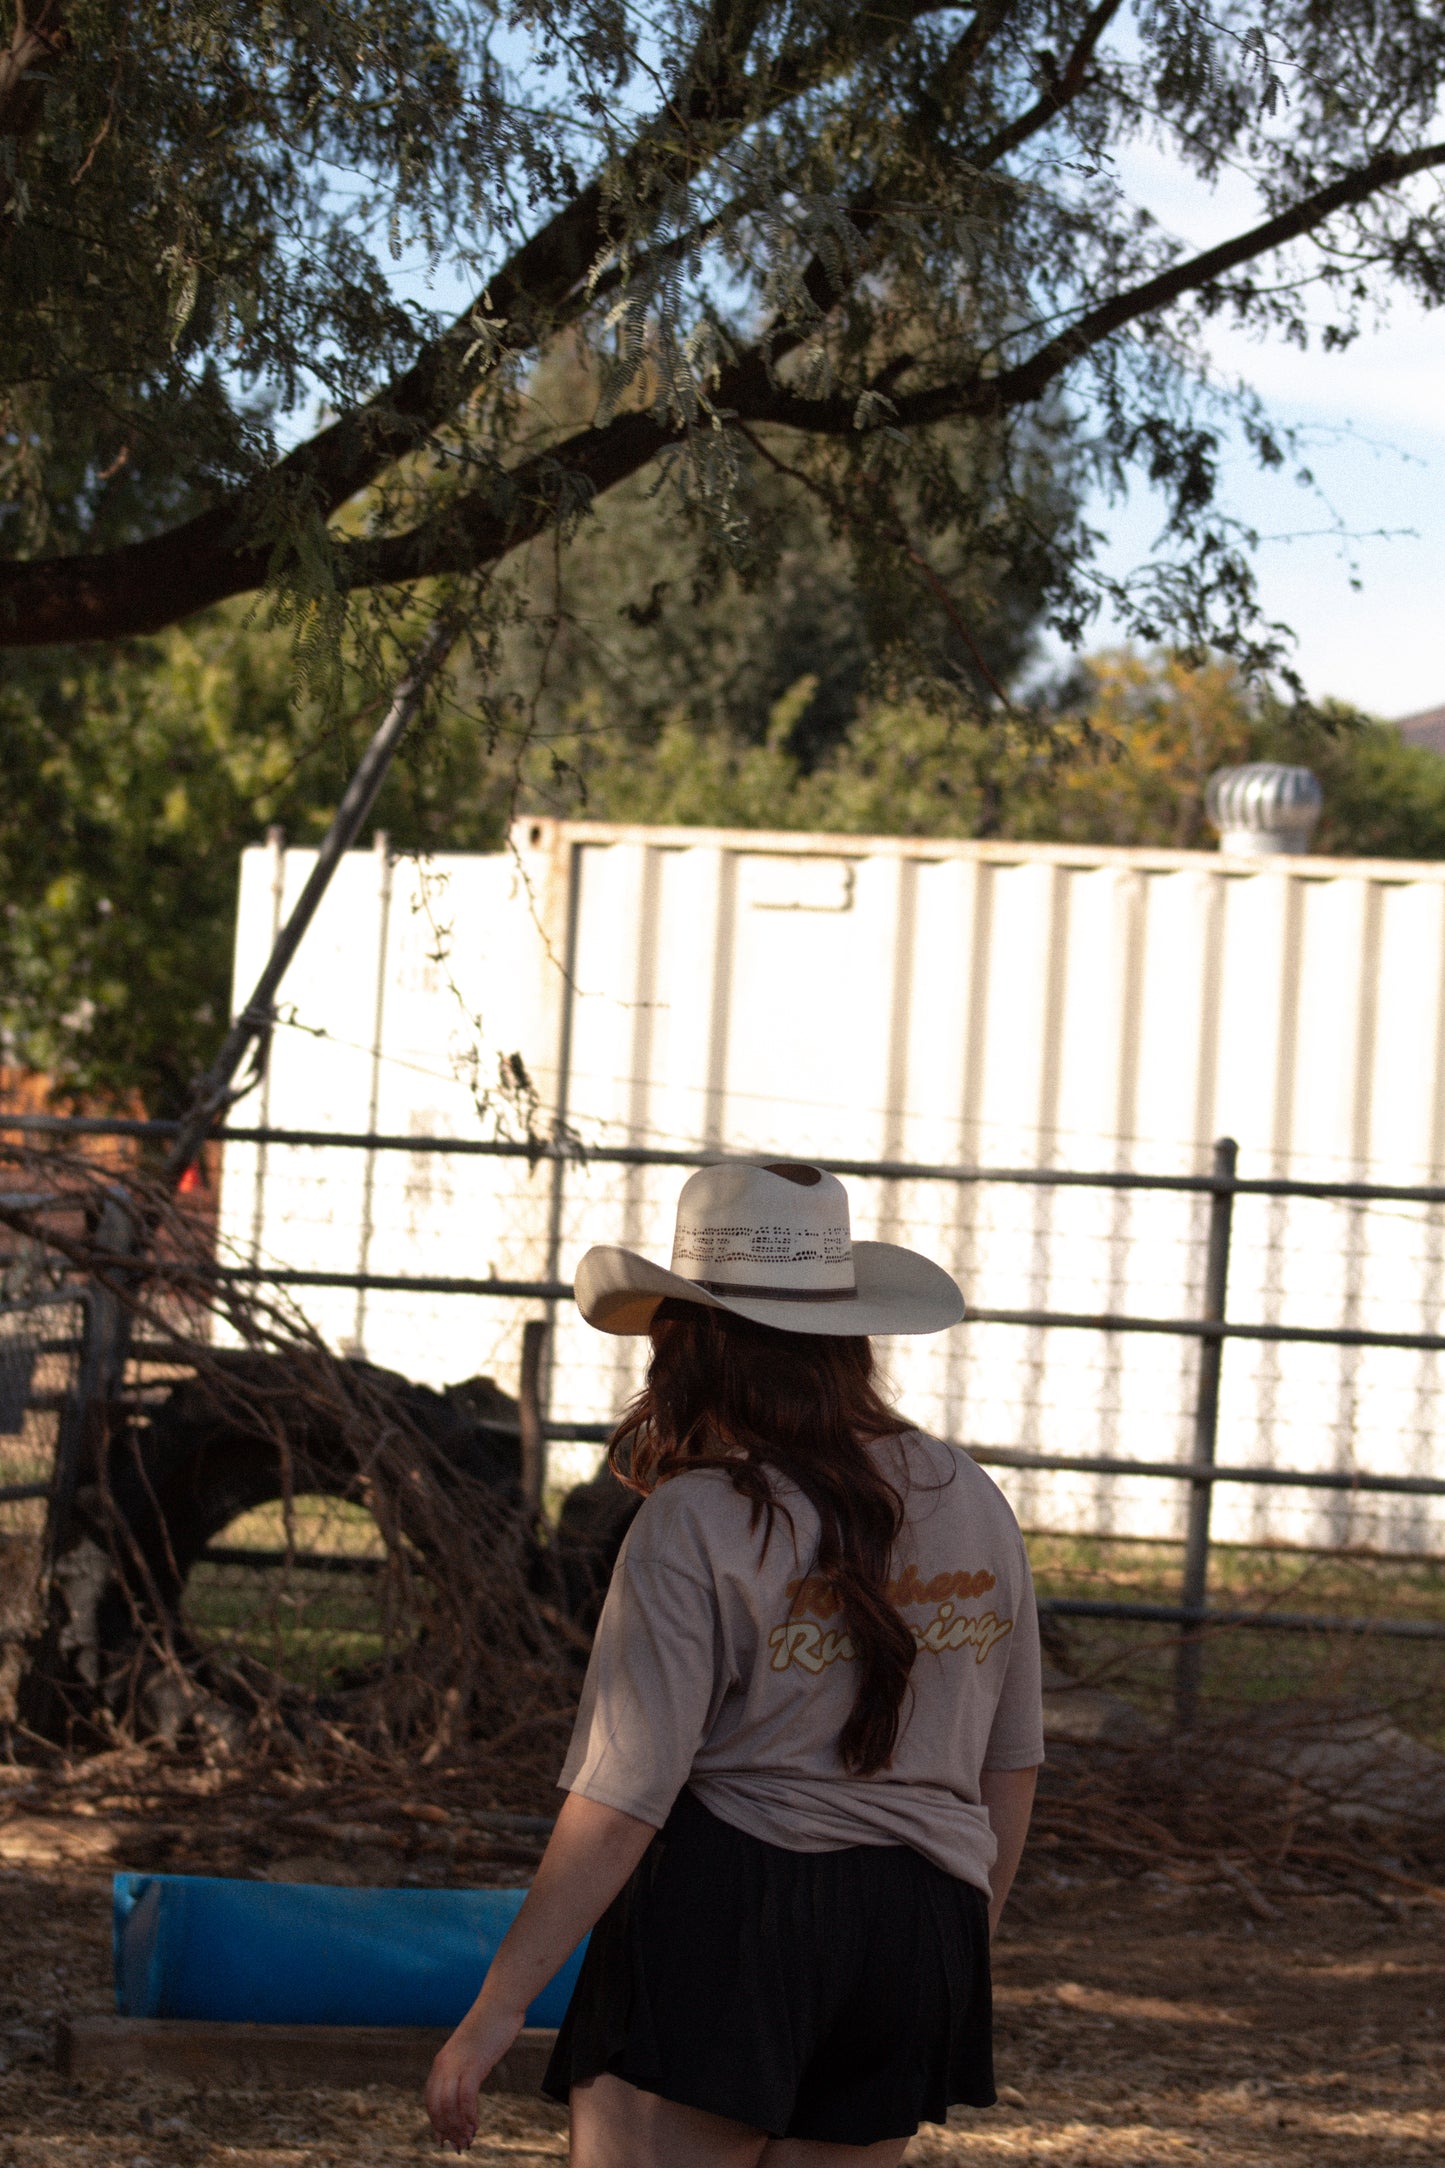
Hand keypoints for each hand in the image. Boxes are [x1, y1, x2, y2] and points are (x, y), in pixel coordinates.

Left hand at [425, 1997, 524, 2152]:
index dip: (436, 2122)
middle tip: (459, 2145)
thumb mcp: (470, 2050)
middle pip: (436, 2107)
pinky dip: (469, 2116)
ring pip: (448, 2106)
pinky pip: (466, 2098)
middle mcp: (444, 2064)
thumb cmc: (489, 2025)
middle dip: (446, 2130)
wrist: (500, 2003)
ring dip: (458, 2127)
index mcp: (441, 2061)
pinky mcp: (474, 2064)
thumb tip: (466, 2087)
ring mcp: (458, 2064)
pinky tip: (476, 2125)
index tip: (444, 2139)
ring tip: (468, 2140)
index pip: (431, 2100)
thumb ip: (464, 2068)